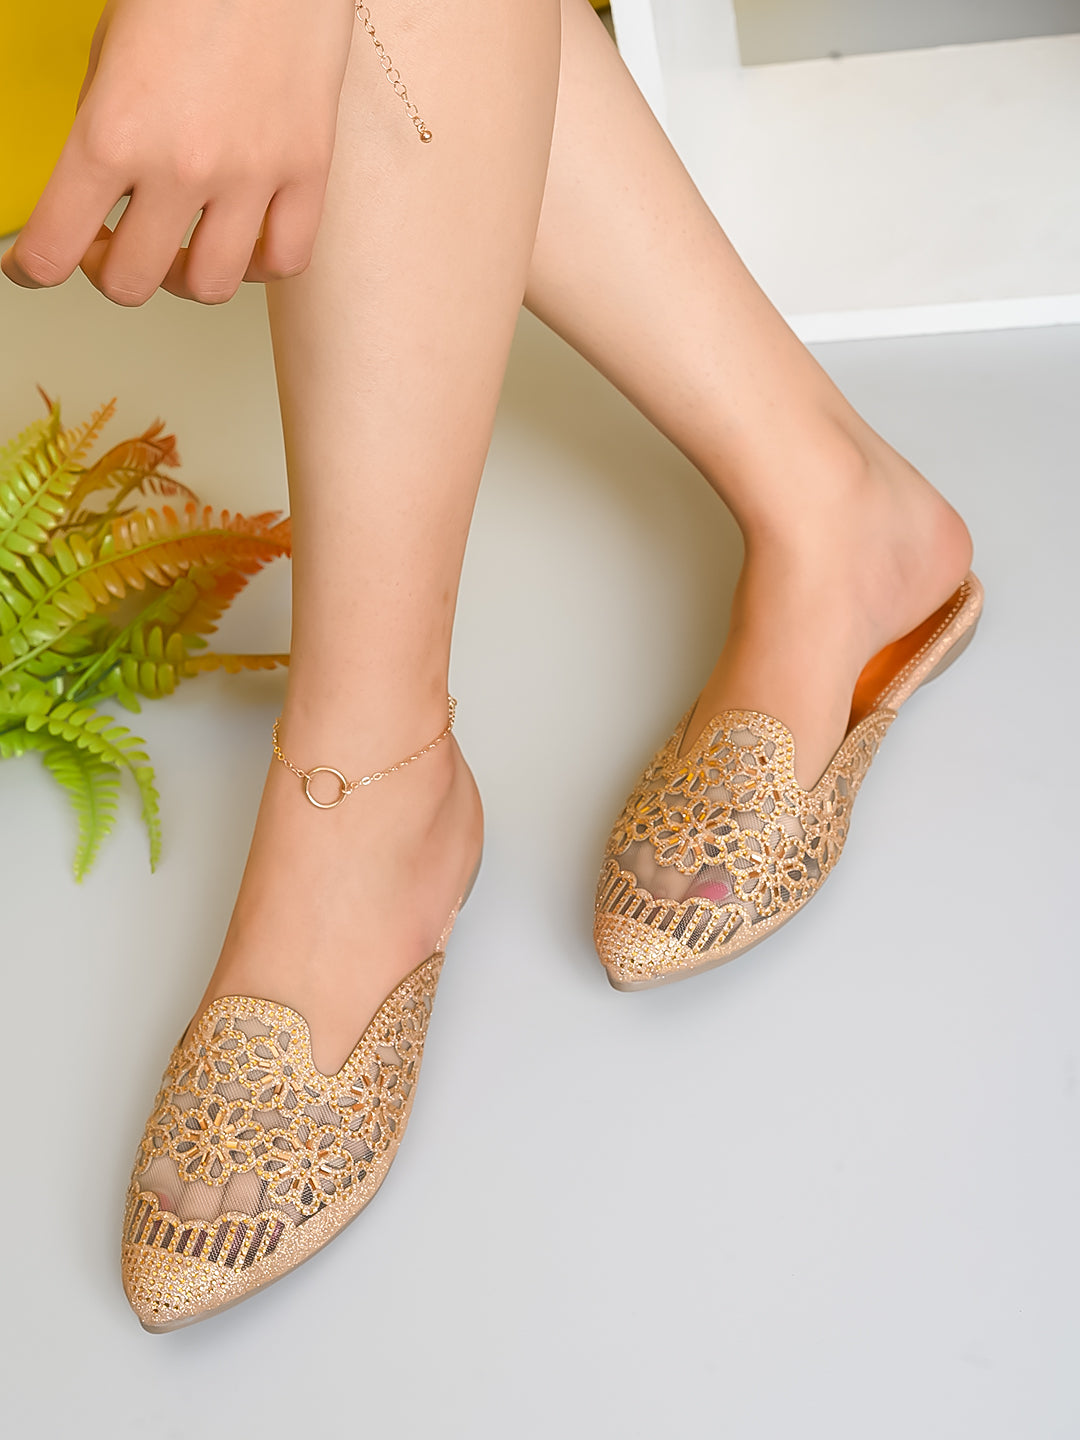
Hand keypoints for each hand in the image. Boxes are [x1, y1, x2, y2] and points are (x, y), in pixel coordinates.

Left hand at [1, 0, 355, 304]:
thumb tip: (95, 199)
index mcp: (112, 132)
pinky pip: (282, 261)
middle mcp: (181, 166)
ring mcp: (251, 176)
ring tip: (179, 249)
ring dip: (181, 278)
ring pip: (206, 287)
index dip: (34, 268)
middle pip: (131, 283)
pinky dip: (255, 265)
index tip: (32, 267)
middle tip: (109, 245)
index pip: (54, 247)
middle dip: (108, 270)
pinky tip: (241, 240)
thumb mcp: (110, 56)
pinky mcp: (307, 172)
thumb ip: (100, 134)